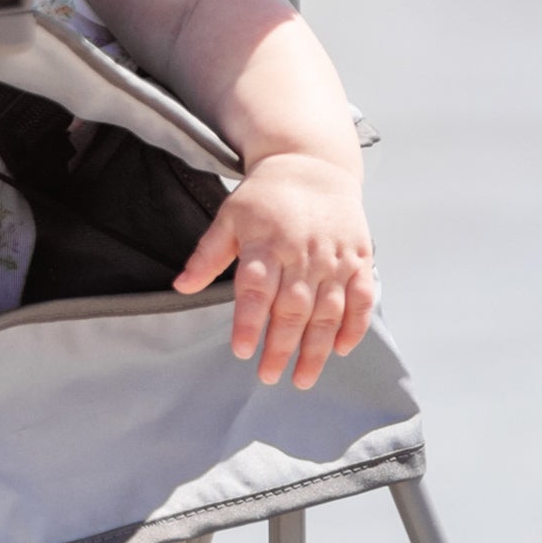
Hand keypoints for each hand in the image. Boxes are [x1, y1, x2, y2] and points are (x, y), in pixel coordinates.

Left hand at [172, 150, 375, 388]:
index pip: (256, 289)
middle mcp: (302, 254)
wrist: (312, 164)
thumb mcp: (229, 218)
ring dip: (317, 347)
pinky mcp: (359, 258)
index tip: (240, 351)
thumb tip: (180, 286)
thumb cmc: (265, 197)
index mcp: (266, 244)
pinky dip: (355, 325)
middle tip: (269, 377)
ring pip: (328, 310)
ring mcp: (334, 258)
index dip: (248, 322)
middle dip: (281, 346)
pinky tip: (342, 350)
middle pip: (292, 308)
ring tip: (303, 378)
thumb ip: (207, 255)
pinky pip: (362, 297)